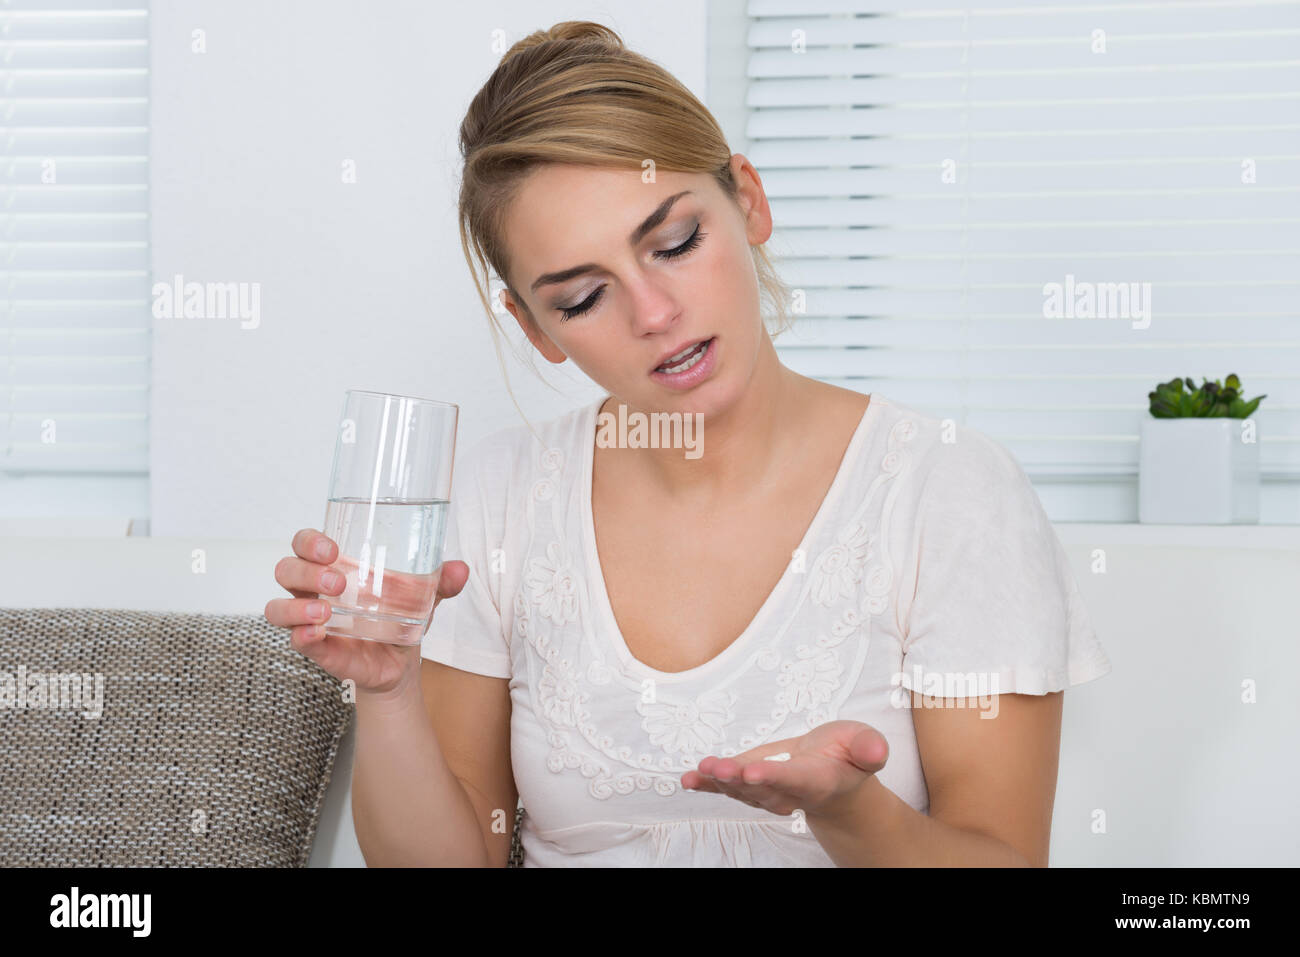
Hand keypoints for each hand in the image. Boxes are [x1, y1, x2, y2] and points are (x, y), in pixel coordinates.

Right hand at [264, 528, 468, 696]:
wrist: (402, 661)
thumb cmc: (401, 615)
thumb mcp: (424, 595)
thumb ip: (441, 582)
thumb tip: (461, 569)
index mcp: (332, 566)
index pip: (303, 543)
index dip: (308, 540)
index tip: (331, 548)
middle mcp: (313, 590)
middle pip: (286, 569)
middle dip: (305, 570)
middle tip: (337, 581)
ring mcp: (311, 620)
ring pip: (278, 607)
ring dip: (296, 605)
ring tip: (325, 611)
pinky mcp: (317, 649)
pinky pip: (295, 641)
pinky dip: (301, 636)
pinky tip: (316, 634)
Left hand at [681, 720, 888, 820]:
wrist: (835, 780)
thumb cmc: (848, 757)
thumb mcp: (864, 743)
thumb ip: (868, 747)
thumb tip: (876, 748)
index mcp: (818, 780)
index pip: (795, 779)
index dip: (774, 775)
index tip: (753, 771)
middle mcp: (790, 791)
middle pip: (762, 788)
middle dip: (739, 780)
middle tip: (718, 770)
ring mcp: (768, 791)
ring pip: (742, 791)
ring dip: (719, 782)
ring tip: (699, 771)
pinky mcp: (752, 784)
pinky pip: (727, 788)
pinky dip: (706, 785)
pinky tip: (687, 780)